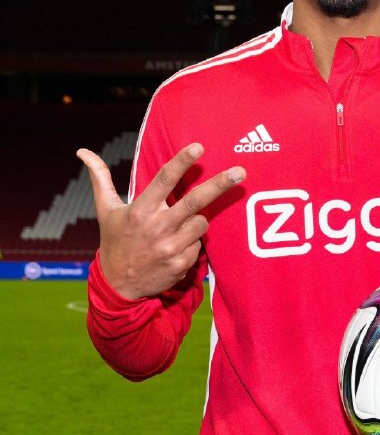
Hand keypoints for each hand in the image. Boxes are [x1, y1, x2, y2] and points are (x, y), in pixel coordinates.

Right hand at [77, 142, 245, 299]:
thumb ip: (100, 179)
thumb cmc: (115, 241)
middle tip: (241, 171)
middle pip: (195, 201)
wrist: (119, 286)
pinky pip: (199, 245)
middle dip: (220, 185)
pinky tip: (175, 248)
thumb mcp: (105, 210)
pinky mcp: (181, 265)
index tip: (199, 147)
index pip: (164, 180)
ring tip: (176, 228)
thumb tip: (82, 151)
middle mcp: (157, 228)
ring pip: (201, 222)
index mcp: (140, 210)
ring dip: (195, 221)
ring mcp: (171, 248)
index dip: (182, 162)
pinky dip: (191, 243)